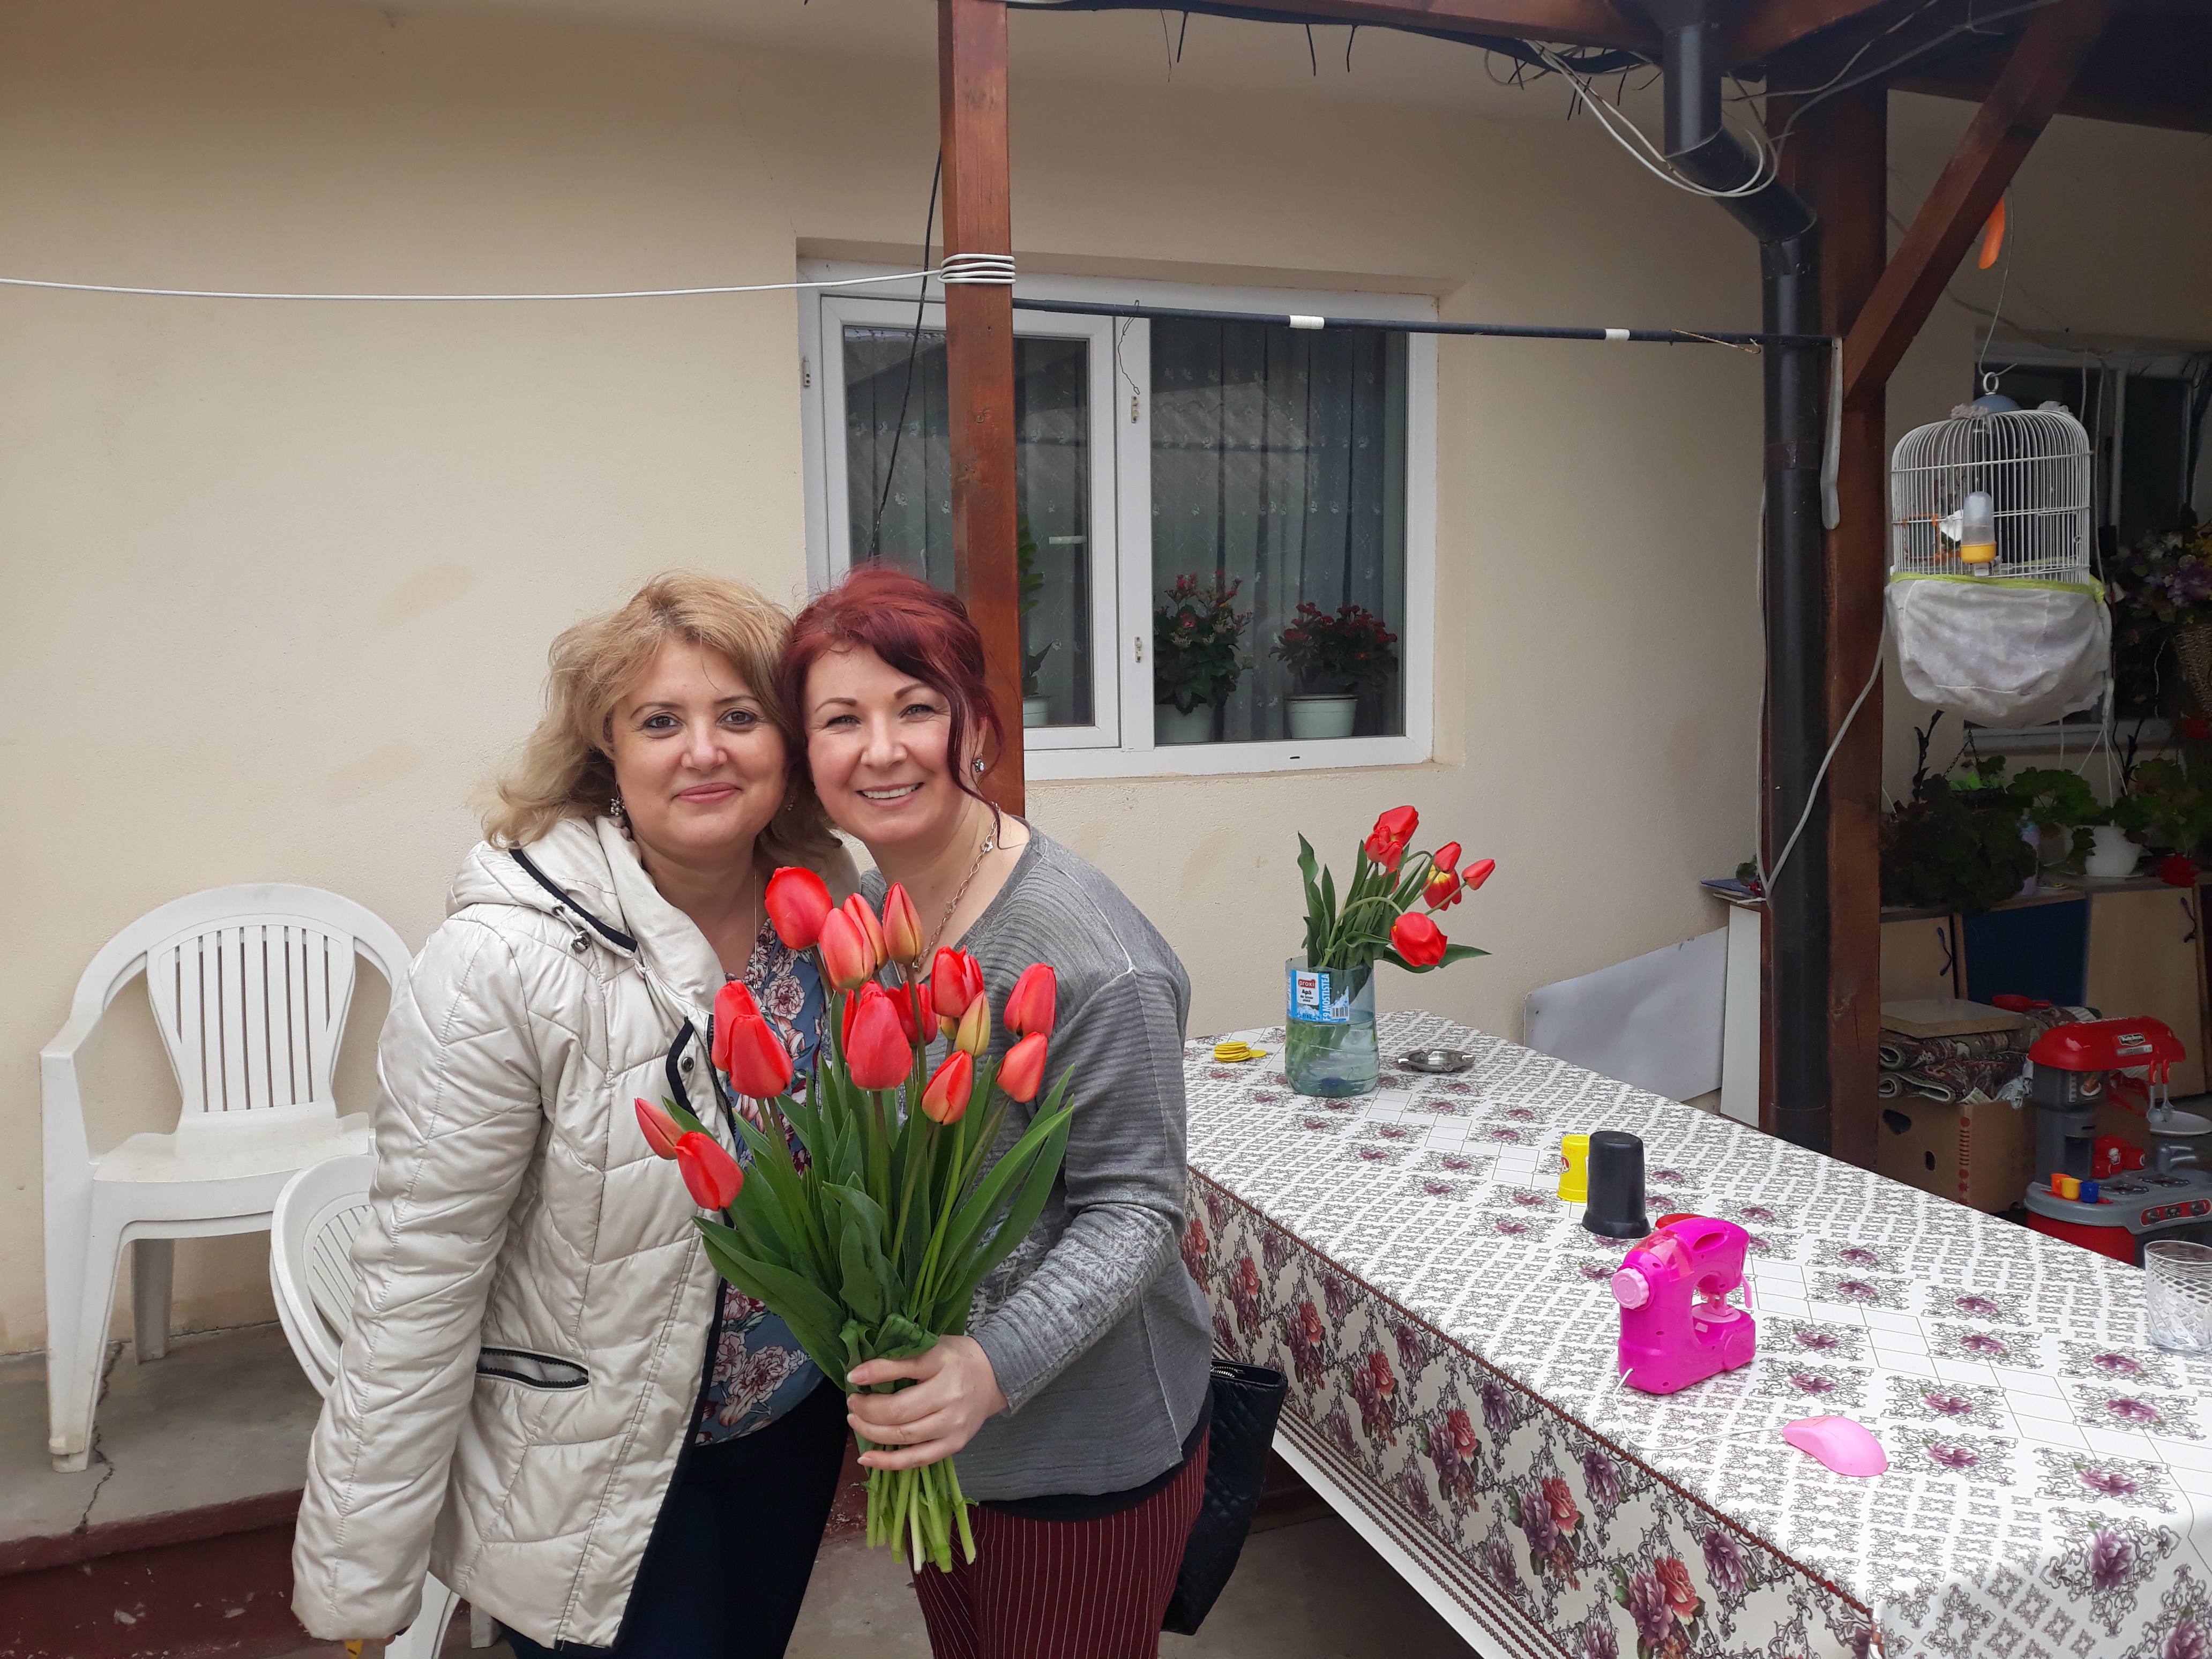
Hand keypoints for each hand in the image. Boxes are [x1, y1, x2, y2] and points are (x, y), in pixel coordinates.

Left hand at [846, 1335, 1005, 1470]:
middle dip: (867, 1409)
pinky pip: (917, 1459)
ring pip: (904, 1436)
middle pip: (899, 1410)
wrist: (996, 1376)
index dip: (875, 1372)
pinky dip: (888, 1462)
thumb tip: (863, 1371)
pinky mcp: (954, 1444)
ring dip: (871, 1431)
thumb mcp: (934, 1345)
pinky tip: (867, 1458)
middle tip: (853, 1403)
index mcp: (943, 1362)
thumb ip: (905, 1356)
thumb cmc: (957, 1359)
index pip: (906, 1367)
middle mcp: (949, 1394)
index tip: (853, 1376)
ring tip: (855, 1422)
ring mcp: (953, 1423)